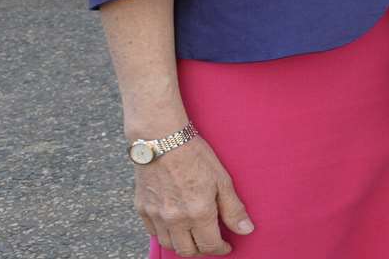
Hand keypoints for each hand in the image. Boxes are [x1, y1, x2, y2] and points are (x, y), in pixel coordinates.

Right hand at [134, 135, 252, 255]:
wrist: (161, 140)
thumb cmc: (195, 155)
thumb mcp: (222, 180)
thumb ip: (233, 209)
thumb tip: (246, 230)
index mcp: (198, 213)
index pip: (210, 245)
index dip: (221, 249)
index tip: (226, 246)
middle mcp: (175, 219)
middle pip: (188, 250)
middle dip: (202, 250)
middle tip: (211, 242)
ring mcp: (156, 216)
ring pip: (169, 244)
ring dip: (183, 245)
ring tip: (194, 236)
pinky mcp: (142, 209)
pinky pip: (153, 232)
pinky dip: (165, 234)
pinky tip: (174, 226)